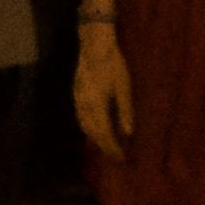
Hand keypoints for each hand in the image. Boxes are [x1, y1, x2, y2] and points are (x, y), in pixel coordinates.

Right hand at [71, 22, 133, 156]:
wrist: (94, 46)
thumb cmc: (113, 65)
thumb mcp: (124, 88)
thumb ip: (125, 112)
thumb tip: (128, 133)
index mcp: (96, 106)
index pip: (104, 133)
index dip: (112, 147)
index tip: (121, 158)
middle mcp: (84, 106)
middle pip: (92, 132)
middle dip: (103, 146)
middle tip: (115, 156)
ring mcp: (78, 100)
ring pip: (84, 126)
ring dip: (95, 138)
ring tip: (106, 145)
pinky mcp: (76, 95)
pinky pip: (81, 117)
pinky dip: (88, 127)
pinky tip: (95, 128)